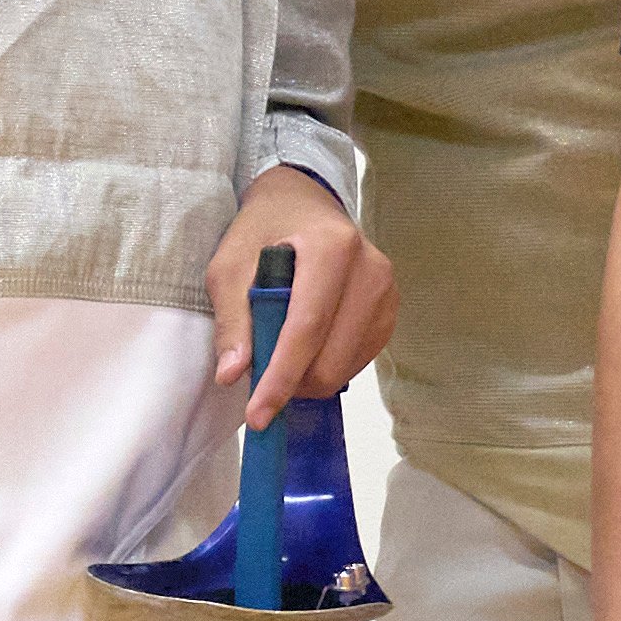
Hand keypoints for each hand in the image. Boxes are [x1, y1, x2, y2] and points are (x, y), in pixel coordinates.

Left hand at [210, 172, 390, 418]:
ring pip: (346, 366)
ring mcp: (388, 291)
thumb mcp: (230, 264)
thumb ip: (232, 318)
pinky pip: (359, 360)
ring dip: (309, 378)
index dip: (281, 377)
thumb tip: (233, 375)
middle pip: (331, 356)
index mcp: (332, 248)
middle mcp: (371, 269)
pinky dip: (329, 368)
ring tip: (282, 356)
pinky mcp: (391, 311)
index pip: (307, 328)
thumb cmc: (263, 230)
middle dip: (293, 384)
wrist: (303, 204)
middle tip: (260, 382)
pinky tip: (309, 349)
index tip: (257, 417)